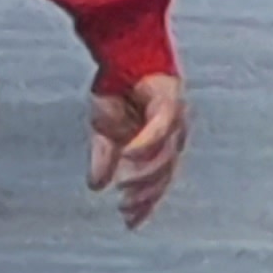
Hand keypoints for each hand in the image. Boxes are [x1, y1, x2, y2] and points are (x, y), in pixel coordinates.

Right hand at [86, 73, 188, 228]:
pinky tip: (127, 157)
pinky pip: (158, 131)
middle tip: (125, 208)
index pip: (158, 181)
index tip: (129, 223)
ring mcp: (175, 120)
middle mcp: (174, 135)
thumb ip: (104, 155)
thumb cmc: (116, 85)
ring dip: (145, 176)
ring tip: (124, 188)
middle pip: (165, 174)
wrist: (120, 48)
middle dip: (146, 195)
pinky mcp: (170, 103)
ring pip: (165, 158)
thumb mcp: (104, 127)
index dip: (145, 203)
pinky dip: (144, 146)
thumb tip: (96, 186)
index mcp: (161, 143)